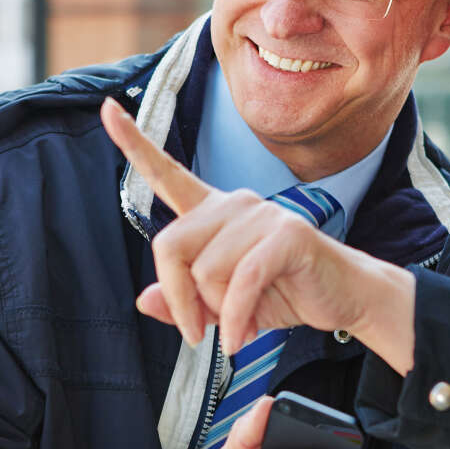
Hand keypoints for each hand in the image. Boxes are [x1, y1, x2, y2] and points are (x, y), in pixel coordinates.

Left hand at [100, 100, 415, 365]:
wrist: (343, 298)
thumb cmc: (283, 293)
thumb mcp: (224, 307)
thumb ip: (184, 304)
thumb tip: (144, 300)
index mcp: (213, 213)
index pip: (167, 174)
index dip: (134, 143)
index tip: (106, 108)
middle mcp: (233, 204)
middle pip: (170, 245)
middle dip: (179, 299)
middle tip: (199, 333)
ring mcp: (261, 215)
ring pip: (205, 272)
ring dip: (218, 314)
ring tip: (241, 326)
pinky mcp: (285, 235)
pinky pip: (240, 283)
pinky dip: (237, 319)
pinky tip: (242, 340)